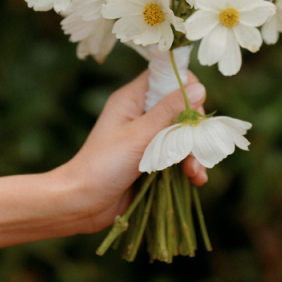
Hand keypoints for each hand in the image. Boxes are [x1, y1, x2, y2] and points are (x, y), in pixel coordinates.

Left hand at [55, 69, 207, 234]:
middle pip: (179, 107)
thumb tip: (199, 87)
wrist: (82, 205)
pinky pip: (177, 156)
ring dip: (193, 151)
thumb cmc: (103, 164)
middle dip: (193, 128)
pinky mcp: (151, 160)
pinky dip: (188, 166)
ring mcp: (146, 138)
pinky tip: (196, 179)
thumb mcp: (139, 136)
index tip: (195, 109)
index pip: (166, 77)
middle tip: (197, 147)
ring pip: (181, 134)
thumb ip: (169, 112)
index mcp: (132, 99)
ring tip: (195, 172)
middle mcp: (140, 114)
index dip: (185, 87)